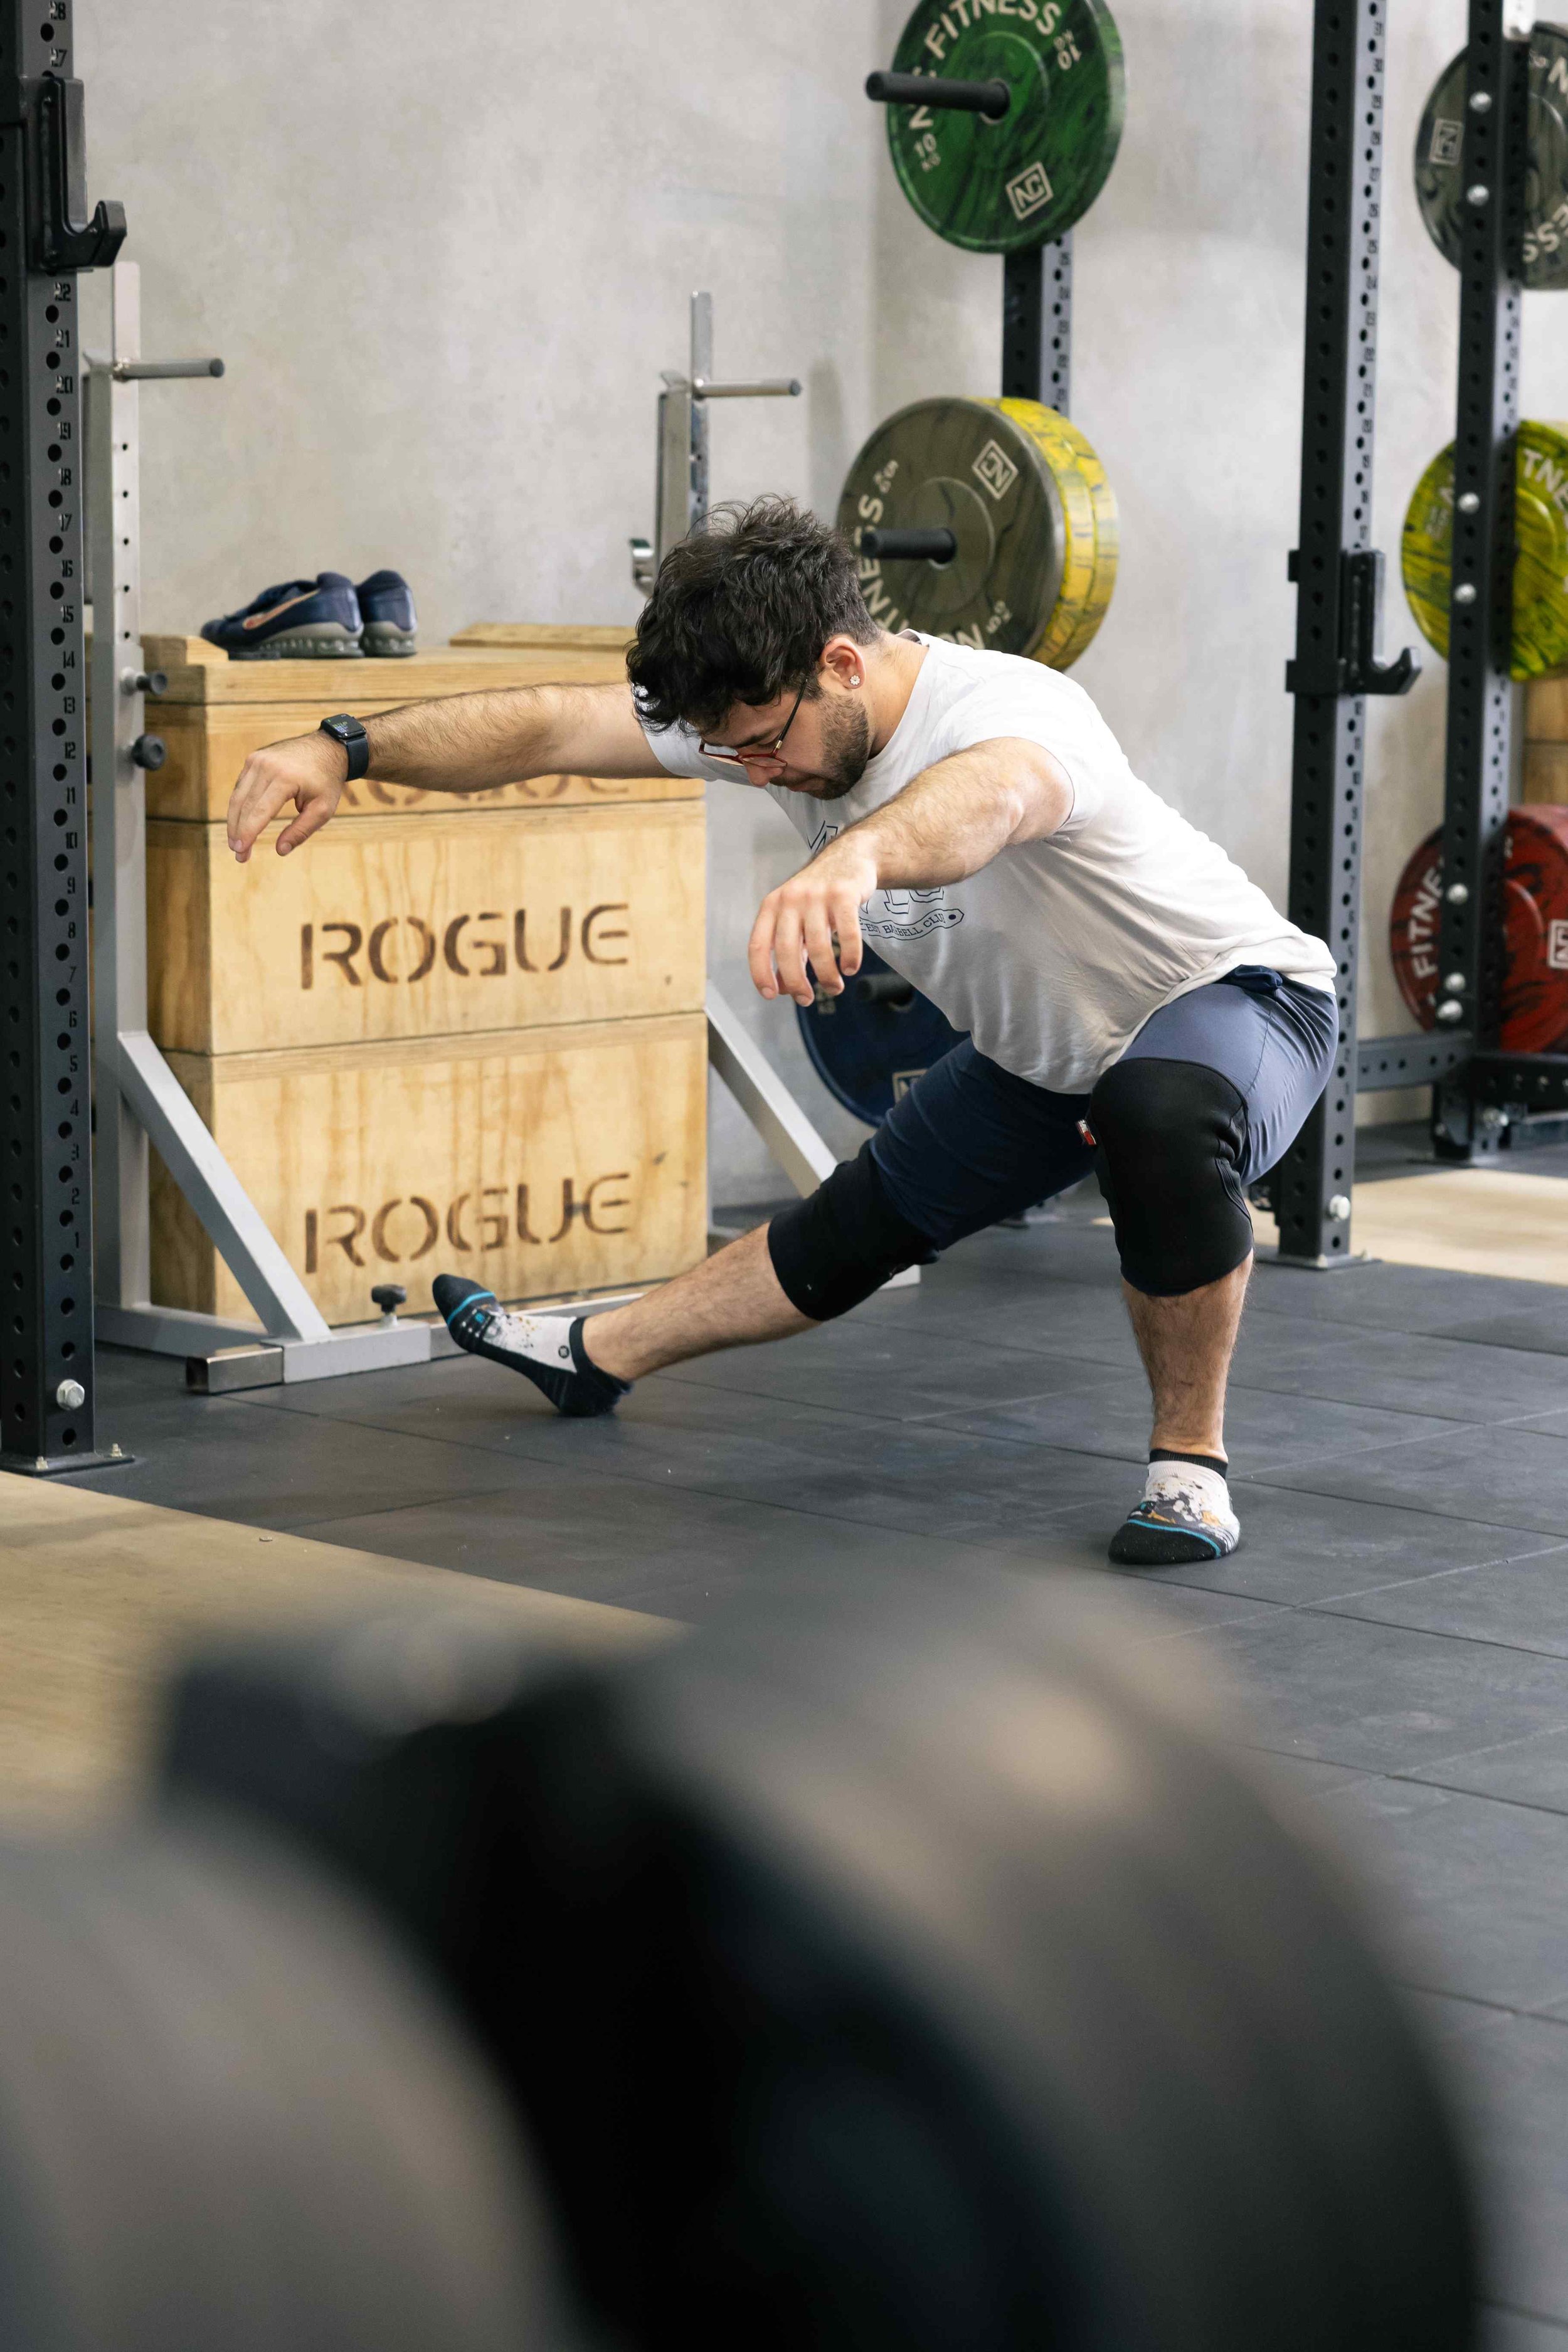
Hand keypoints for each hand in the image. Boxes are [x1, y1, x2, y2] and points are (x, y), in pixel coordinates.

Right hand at [226, 730, 347, 862]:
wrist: (326, 748)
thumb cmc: (326, 782)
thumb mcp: (323, 809)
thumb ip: (301, 830)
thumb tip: (280, 850)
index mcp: (285, 778)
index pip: (260, 811)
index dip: (248, 833)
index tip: (241, 851)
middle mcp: (267, 766)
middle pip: (245, 805)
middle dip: (239, 832)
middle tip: (238, 855)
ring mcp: (257, 760)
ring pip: (238, 796)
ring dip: (234, 821)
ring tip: (236, 843)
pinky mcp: (253, 759)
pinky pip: (241, 786)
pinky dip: (238, 806)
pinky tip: (240, 823)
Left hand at [748, 834, 879, 1006]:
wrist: (849, 858)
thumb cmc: (819, 896)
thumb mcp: (796, 918)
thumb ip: (789, 949)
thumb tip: (784, 988)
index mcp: (772, 906)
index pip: (758, 945)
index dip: (761, 974)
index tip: (771, 995)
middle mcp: (790, 899)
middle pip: (786, 951)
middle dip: (797, 983)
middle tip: (807, 999)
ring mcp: (817, 895)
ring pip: (818, 947)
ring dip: (827, 976)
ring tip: (835, 987)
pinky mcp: (844, 895)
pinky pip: (848, 935)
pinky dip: (850, 957)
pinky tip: (850, 968)